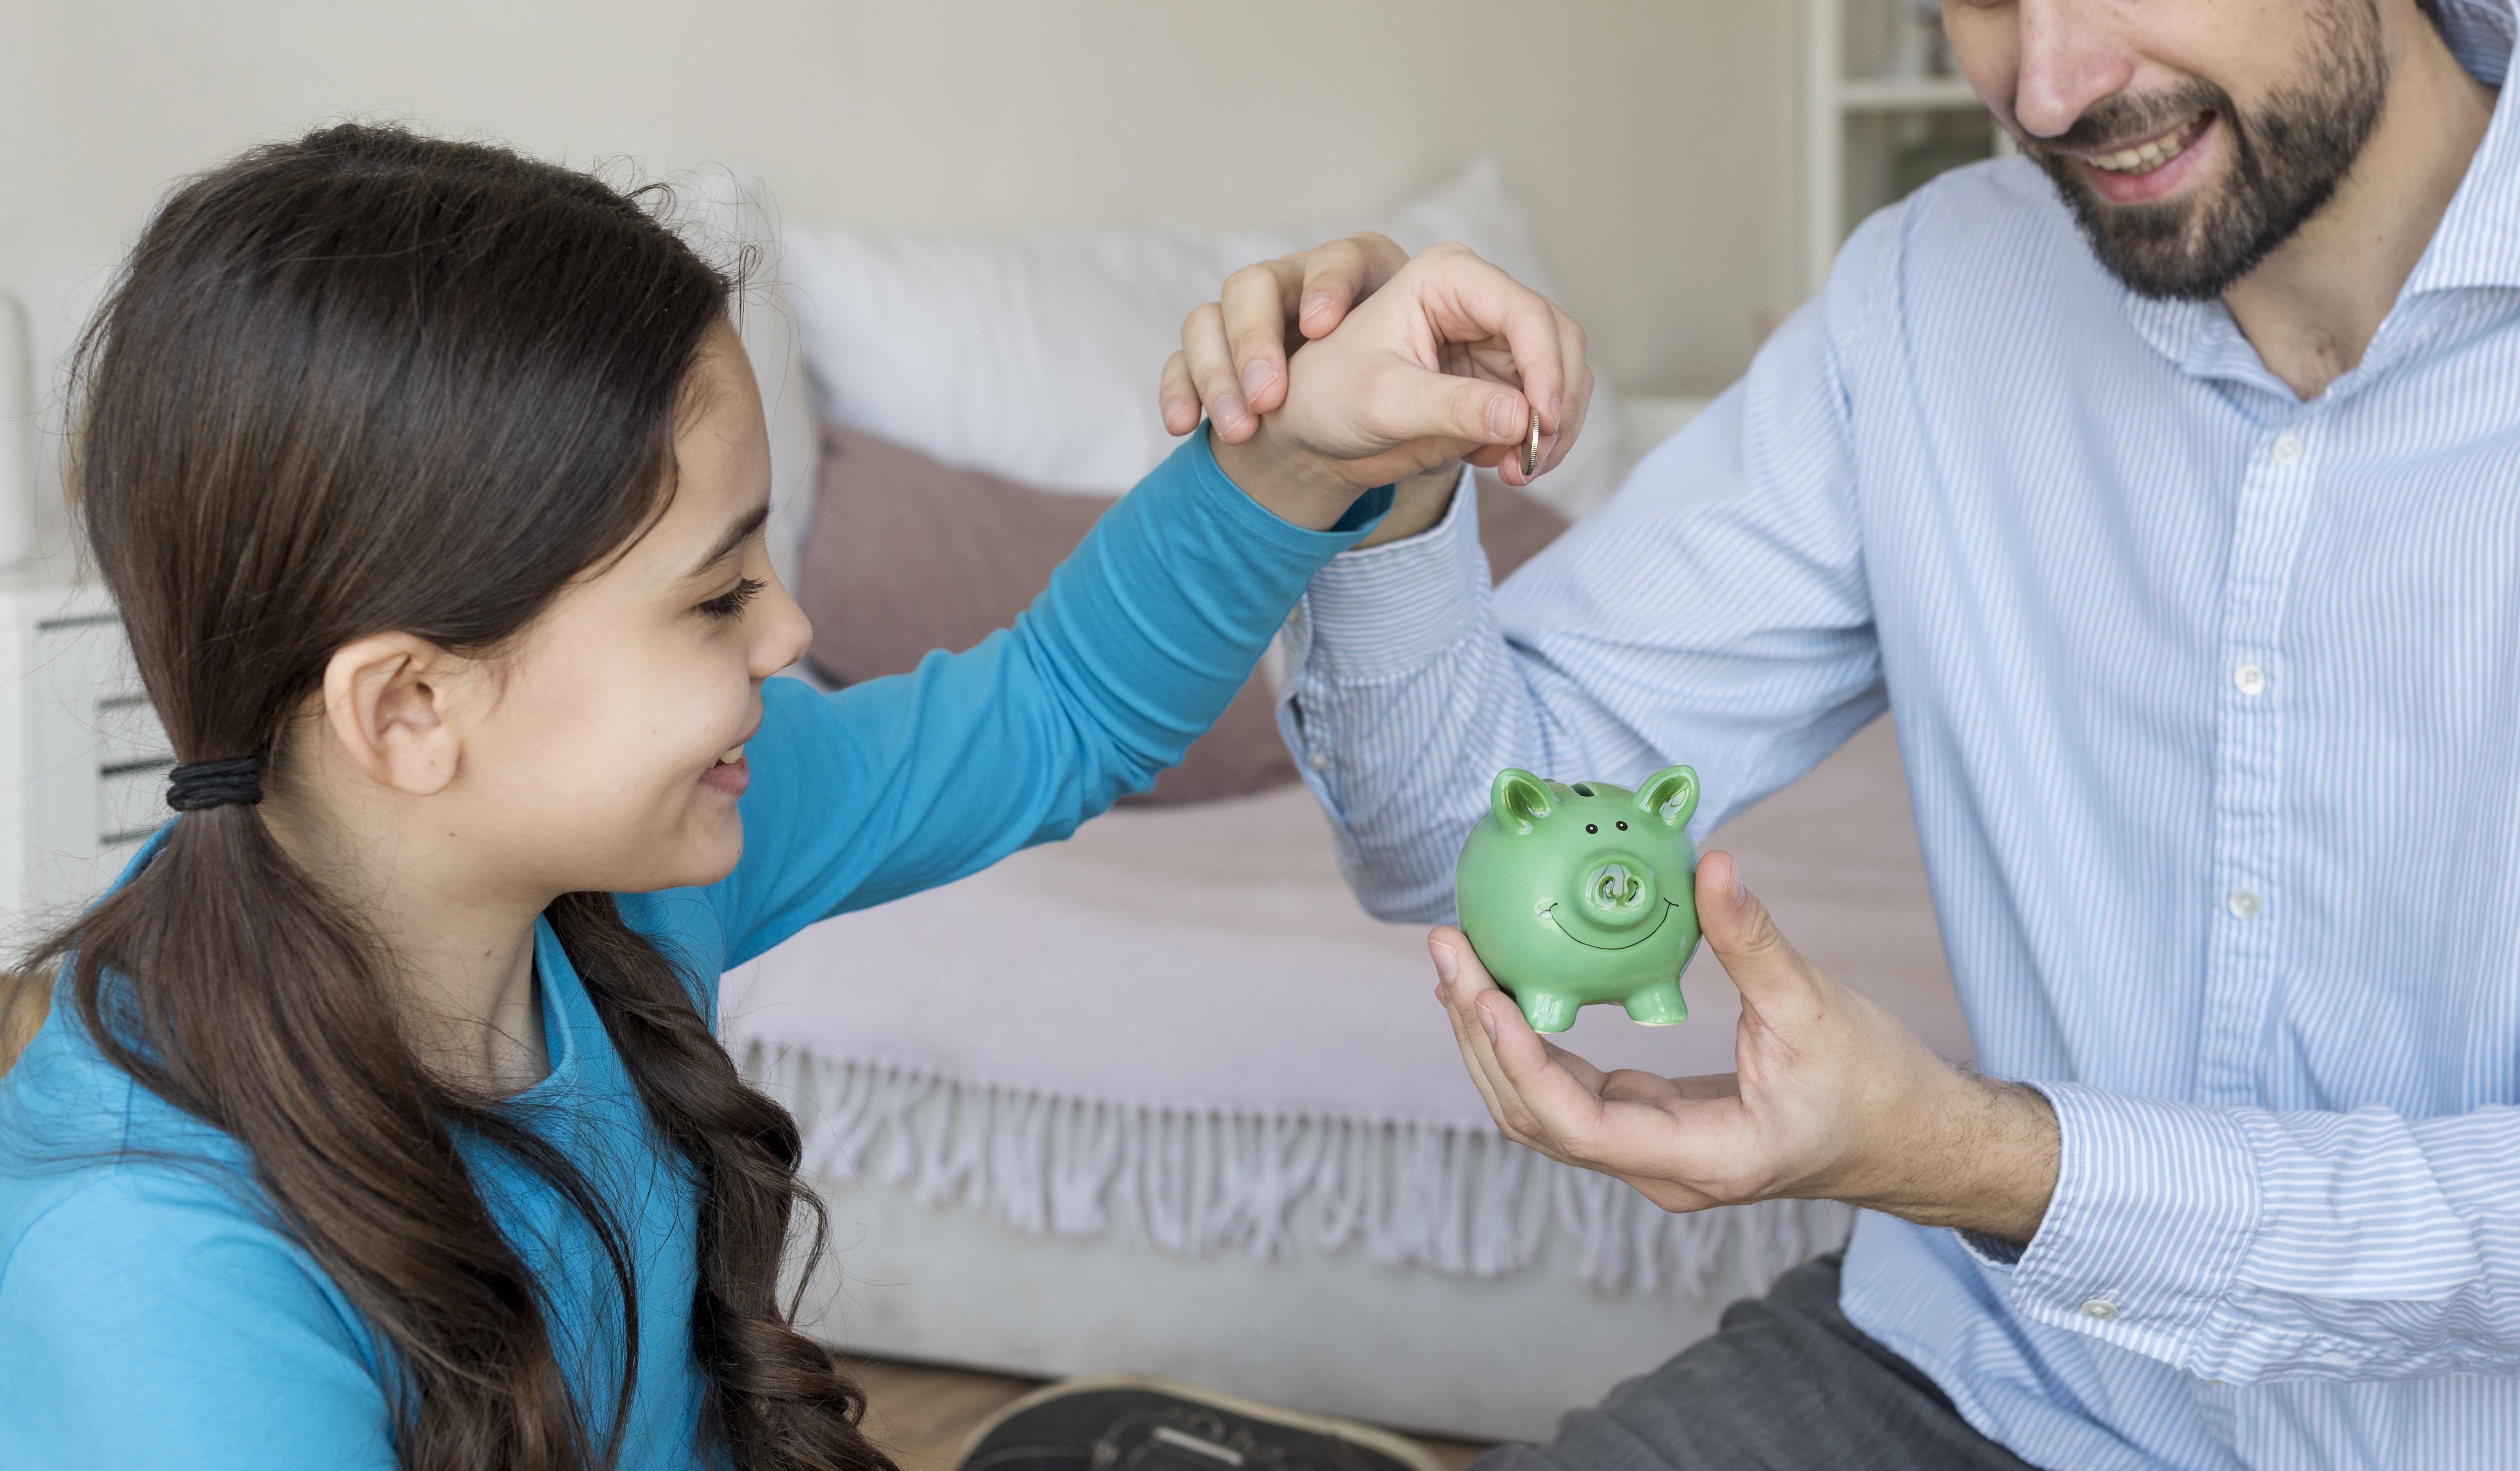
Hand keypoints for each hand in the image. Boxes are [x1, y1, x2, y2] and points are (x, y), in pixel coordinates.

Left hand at [1162, 235, 1593, 509]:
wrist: (1313, 431)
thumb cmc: (1329, 397)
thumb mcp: (1384, 402)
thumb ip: (1455, 407)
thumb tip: (1526, 420)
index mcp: (1447, 278)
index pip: (1523, 312)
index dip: (1545, 367)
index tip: (1541, 424)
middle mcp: (1481, 299)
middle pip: (1558, 339)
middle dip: (1556, 402)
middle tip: (1534, 460)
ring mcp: (1496, 340)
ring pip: (1563, 375)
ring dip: (1554, 428)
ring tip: (1517, 471)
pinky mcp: (1501, 380)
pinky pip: (1546, 407)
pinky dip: (1538, 440)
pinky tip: (1502, 465)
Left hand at [1431, 850, 2060, 1242]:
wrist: (1912, 1139)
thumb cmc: (1875, 1083)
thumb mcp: (1815, 1007)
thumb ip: (1754, 941)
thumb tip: (1713, 863)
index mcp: (1703, 1156)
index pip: (1577, 1124)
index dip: (1520, 1060)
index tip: (1481, 994)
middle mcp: (1664, 1171)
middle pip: (1538, 1118)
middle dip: (1482, 1036)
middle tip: (1448, 952)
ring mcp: (1654, 1156)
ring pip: (1545, 1112)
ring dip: (1496, 1042)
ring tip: (1457, 967)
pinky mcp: (1654, 1129)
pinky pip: (1572, 1096)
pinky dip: (1533, 1044)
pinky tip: (1508, 991)